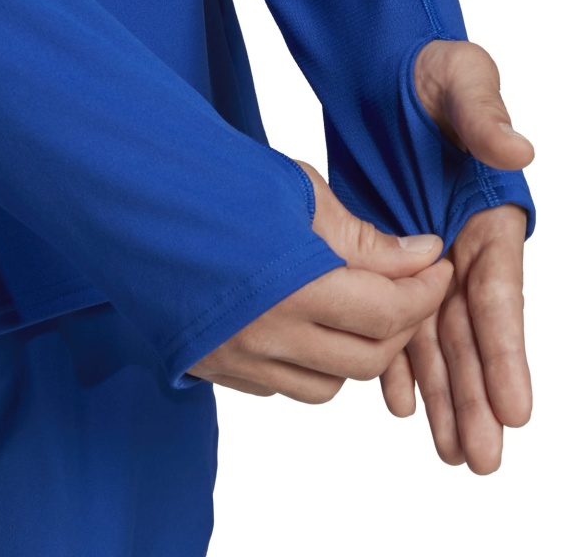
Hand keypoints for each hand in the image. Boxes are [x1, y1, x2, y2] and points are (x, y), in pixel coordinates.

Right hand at [188, 161, 452, 403]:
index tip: (439, 269)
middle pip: (365, 360)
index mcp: (291, 289)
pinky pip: (282, 386)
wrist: (131, 198)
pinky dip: (310, 364)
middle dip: (403, 327)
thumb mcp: (296, 193)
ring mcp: (234, 359)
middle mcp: (264, 337)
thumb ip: (361, 238)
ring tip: (356, 309)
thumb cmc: (213, 183)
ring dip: (356, 353)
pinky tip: (306, 324)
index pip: (387, 314)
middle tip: (411, 289)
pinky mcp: (212, 367)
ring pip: (326, 387)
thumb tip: (421, 256)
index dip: (425, 294)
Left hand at [380, 39, 534, 473]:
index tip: (516, 409)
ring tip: (447, 450)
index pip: (499, 292)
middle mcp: (463, 246)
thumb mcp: (462, 80)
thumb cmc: (430, 74)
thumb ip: (485, 117)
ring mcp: (427, 256)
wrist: (381, 76)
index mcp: (489, 215)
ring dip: (442, 394)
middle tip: (481, 459)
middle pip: (472, 332)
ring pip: (436, 337)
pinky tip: (395, 400)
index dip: (508, 352)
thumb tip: (517, 151)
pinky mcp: (390, 255)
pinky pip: (394, 317)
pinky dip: (397, 358)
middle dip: (478, 395)